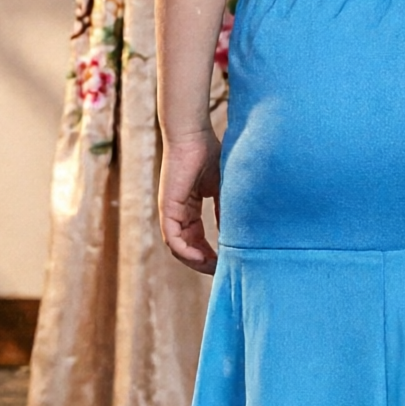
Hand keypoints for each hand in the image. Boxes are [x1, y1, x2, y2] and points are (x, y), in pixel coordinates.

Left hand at [159, 126, 220, 274]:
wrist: (193, 134)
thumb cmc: (209, 154)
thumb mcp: (223, 189)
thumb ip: (226, 211)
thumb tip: (237, 235)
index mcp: (188, 208)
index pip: (196, 239)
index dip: (210, 254)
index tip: (226, 262)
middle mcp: (177, 212)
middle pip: (187, 247)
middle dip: (204, 262)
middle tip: (222, 271)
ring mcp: (170, 210)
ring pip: (178, 247)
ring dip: (195, 261)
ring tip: (214, 267)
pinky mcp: (167, 207)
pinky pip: (172, 238)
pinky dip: (186, 251)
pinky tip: (202, 257)